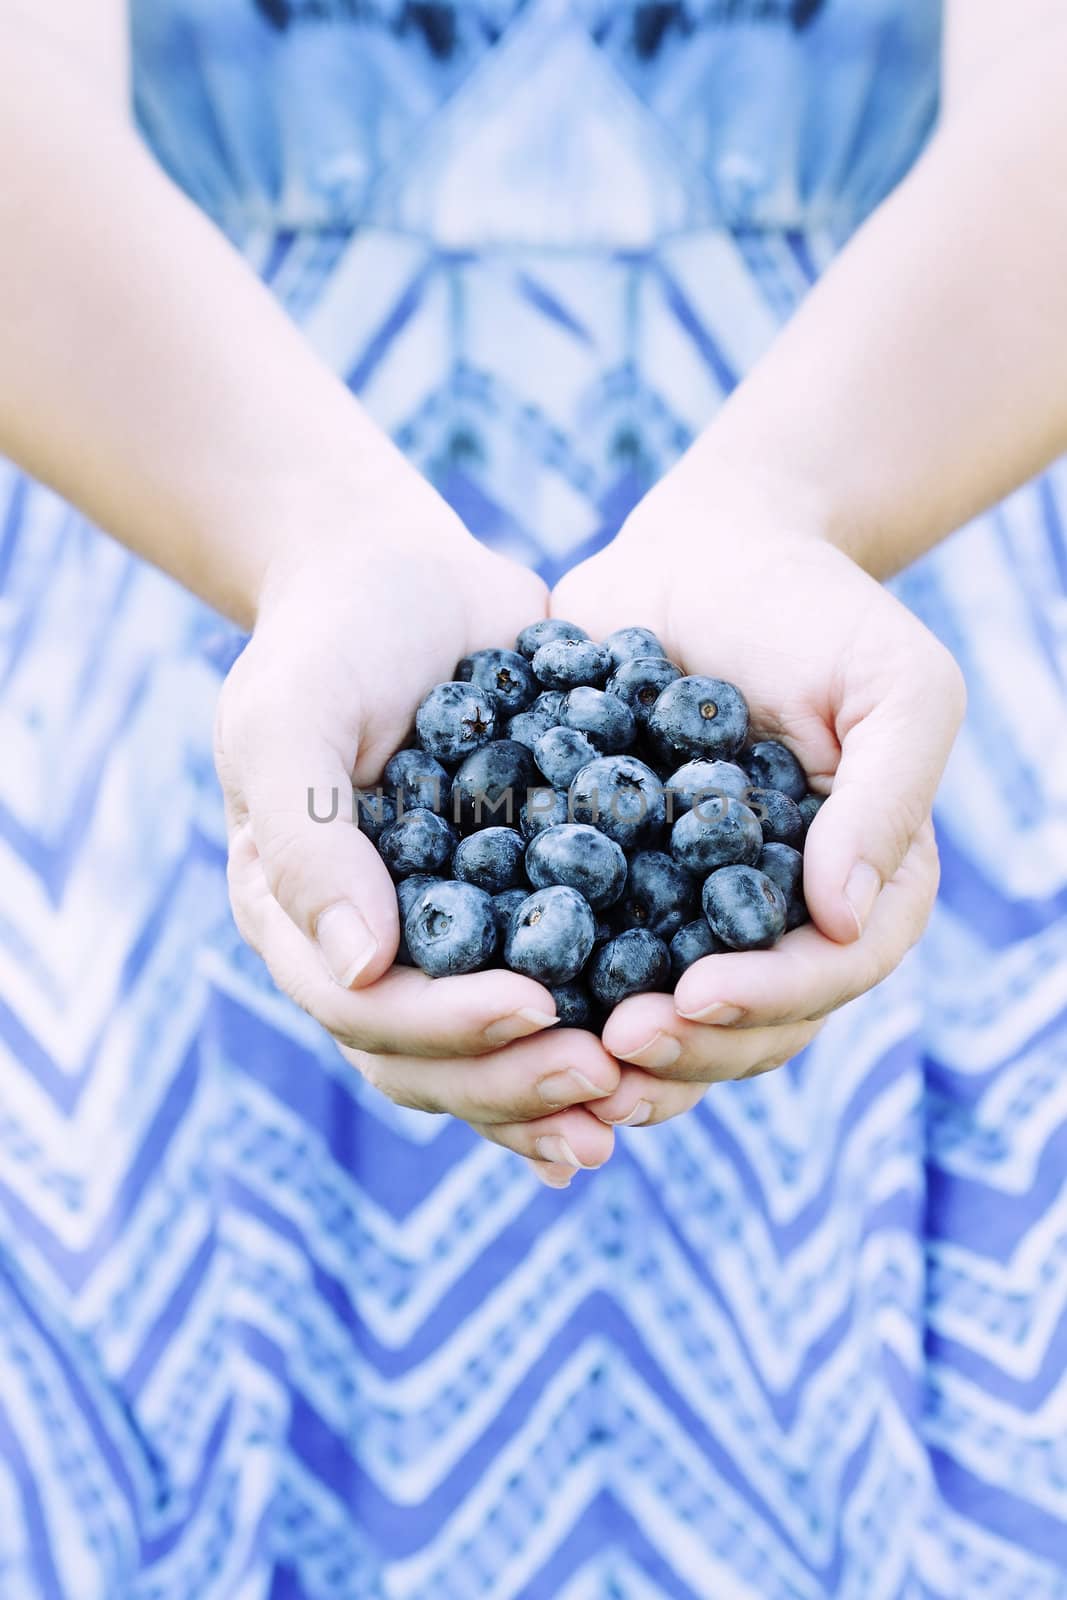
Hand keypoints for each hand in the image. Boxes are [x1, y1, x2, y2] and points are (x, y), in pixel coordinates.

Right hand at [214, 453, 620, 1181]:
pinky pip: (554, 987)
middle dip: (514, 1081)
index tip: (537, 1007)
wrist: (404, 580)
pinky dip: (598, 1024)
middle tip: (603, 1081)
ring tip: (634, 1098)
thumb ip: (306, 838)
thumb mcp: (291, 716)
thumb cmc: (331, 639)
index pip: (368, 1010)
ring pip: (491, 1048)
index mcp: (299, 921)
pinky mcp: (516, 908)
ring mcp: (444, 937)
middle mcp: (369, 950)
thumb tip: (360, 967)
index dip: (449, 1026)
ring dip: (556, 1086)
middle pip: (433, 1060)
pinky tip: (666, 1050)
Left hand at [546, 455, 965, 1139]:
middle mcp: (780, 920)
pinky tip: (503, 1005)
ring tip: (561, 1062)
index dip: (767, 1000)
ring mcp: (693, 914)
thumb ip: (887, 794)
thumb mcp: (893, 680)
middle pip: (748, 1025)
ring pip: (671, 1020)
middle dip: (687, 1049)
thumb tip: (842, 914)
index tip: (694, 997)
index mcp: (860, 886)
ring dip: (621, 1055)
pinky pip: (592, 961)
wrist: (700, 553)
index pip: (829, 972)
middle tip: (613, 1048)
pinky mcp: (615, 891)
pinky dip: (558, 995)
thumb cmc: (812, 607)